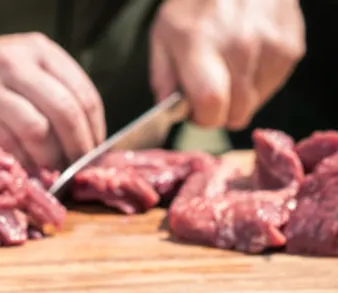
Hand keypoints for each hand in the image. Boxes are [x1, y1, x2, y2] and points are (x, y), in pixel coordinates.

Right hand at [0, 30, 104, 168]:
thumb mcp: (19, 66)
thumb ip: (49, 92)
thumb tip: (84, 142)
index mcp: (39, 51)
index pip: (83, 96)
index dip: (94, 133)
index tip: (93, 157)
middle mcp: (16, 64)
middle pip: (66, 112)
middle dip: (77, 150)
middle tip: (76, 172)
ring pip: (37, 131)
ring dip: (49, 161)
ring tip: (51, 176)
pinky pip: (4, 145)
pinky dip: (19, 165)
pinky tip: (23, 174)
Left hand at [150, 0, 305, 129]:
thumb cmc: (196, 5)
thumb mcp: (163, 34)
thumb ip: (163, 78)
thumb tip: (171, 113)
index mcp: (200, 44)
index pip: (211, 103)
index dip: (202, 118)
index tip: (196, 112)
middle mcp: (239, 46)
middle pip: (236, 112)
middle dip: (220, 112)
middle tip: (210, 93)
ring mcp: (270, 47)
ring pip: (255, 103)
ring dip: (239, 97)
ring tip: (228, 69)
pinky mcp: (291, 48)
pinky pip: (272, 86)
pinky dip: (257, 82)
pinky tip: (247, 59)